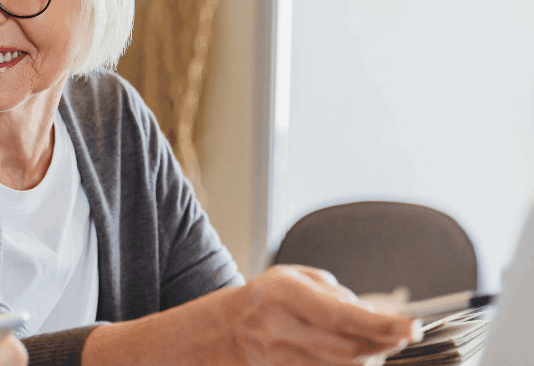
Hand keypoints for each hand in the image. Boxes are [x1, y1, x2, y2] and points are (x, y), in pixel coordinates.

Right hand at [228, 265, 420, 365]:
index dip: (381, 325)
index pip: (341, 315)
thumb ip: (334, 293)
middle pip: (347, 348)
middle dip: (383, 344)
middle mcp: (278, 326)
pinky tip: (359, 356)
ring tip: (380, 343)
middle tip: (403, 334)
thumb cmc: (265, 299)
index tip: (412, 326)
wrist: (223, 331)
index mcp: (282, 292)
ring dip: (369, 357)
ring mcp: (277, 356)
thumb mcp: (294, 278)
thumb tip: (377, 315)